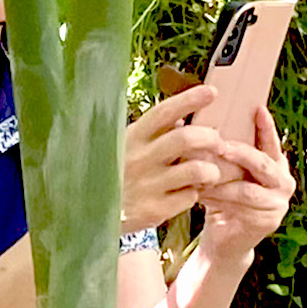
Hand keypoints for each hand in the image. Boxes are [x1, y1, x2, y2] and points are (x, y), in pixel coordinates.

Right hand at [119, 86, 254, 232]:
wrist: (88, 215)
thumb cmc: (115, 175)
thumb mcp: (124, 147)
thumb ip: (151, 133)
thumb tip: (180, 116)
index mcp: (132, 137)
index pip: (164, 112)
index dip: (190, 100)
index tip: (212, 92)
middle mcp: (139, 159)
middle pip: (186, 138)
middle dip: (210, 138)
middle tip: (218, 143)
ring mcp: (147, 185)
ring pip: (196, 170)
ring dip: (211, 170)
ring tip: (210, 174)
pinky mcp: (153, 210)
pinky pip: (189, 197)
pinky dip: (195, 194)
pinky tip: (188, 193)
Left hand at [194, 106, 295, 252]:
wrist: (226, 239)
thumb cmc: (224, 199)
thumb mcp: (228, 173)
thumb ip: (227, 152)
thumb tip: (197, 122)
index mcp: (276, 165)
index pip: (272, 142)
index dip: (266, 126)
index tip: (257, 108)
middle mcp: (284, 182)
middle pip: (262, 163)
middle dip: (240, 153)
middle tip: (219, 145)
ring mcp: (279, 204)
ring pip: (247, 189)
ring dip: (221, 182)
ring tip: (201, 174)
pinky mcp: (268, 222)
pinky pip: (240, 208)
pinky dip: (219, 200)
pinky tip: (201, 195)